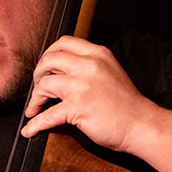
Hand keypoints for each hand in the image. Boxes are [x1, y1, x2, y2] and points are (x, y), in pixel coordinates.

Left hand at [21, 36, 154, 151]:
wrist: (141, 124)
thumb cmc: (126, 104)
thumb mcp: (110, 72)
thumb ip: (89, 66)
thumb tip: (62, 71)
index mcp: (98, 54)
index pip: (63, 43)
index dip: (48, 54)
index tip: (45, 67)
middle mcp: (89, 65)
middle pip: (49, 60)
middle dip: (38, 74)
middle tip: (38, 86)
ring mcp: (83, 86)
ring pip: (45, 84)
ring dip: (35, 97)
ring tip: (35, 107)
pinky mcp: (78, 107)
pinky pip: (47, 115)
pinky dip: (35, 124)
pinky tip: (30, 128)